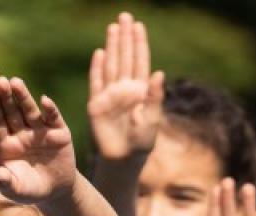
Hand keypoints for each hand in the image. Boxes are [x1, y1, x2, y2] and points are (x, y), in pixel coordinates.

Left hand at [0, 77, 76, 205]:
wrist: (55, 191)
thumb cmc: (29, 190)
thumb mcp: (15, 190)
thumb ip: (6, 183)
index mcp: (6, 144)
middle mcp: (21, 133)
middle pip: (12, 112)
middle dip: (5, 98)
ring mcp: (39, 130)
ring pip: (29, 111)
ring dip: (23, 97)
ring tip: (16, 82)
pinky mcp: (58, 131)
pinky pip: (53, 117)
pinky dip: (50, 109)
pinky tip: (44, 100)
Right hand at [87, 13, 164, 163]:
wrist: (124, 159)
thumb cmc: (142, 141)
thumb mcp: (153, 118)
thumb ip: (155, 96)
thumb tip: (159, 73)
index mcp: (141, 90)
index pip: (140, 61)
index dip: (139, 43)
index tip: (139, 26)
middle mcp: (125, 89)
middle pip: (125, 57)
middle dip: (125, 37)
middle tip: (125, 16)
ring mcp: (110, 95)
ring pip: (111, 65)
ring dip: (112, 46)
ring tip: (113, 27)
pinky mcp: (96, 105)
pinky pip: (96, 82)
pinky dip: (97, 68)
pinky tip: (100, 53)